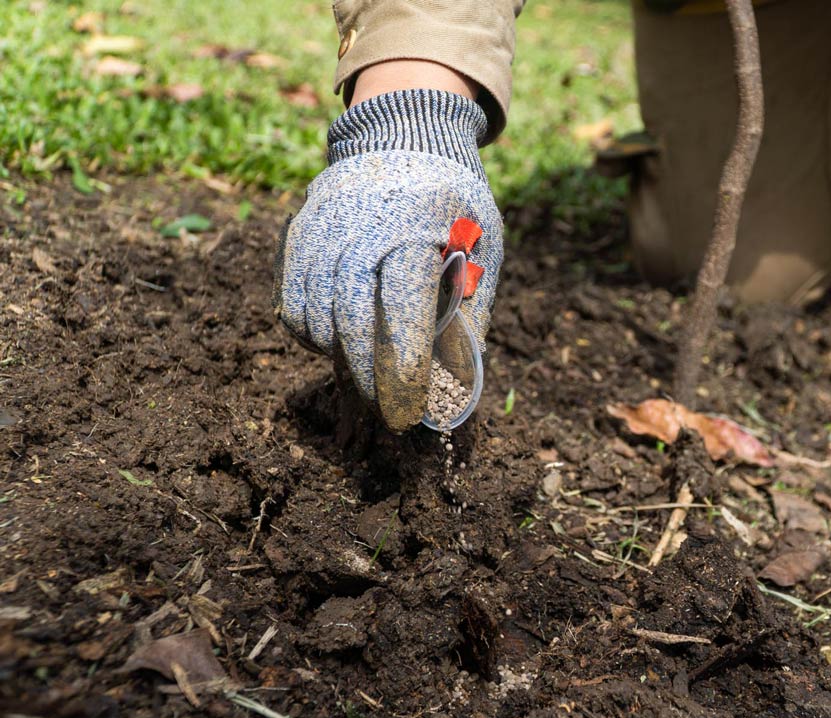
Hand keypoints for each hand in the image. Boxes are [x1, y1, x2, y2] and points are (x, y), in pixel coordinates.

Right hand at [274, 89, 502, 429]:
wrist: (405, 136)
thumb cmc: (456, 205)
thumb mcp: (484, 245)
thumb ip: (473, 309)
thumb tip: (458, 388)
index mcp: (420, 220)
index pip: (403, 299)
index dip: (402, 356)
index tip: (410, 402)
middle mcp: (363, 219)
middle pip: (350, 314)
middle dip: (369, 374)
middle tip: (390, 412)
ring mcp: (323, 225)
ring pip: (315, 314)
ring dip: (342, 357)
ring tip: (372, 376)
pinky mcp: (298, 233)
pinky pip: (292, 303)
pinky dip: (314, 334)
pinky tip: (341, 342)